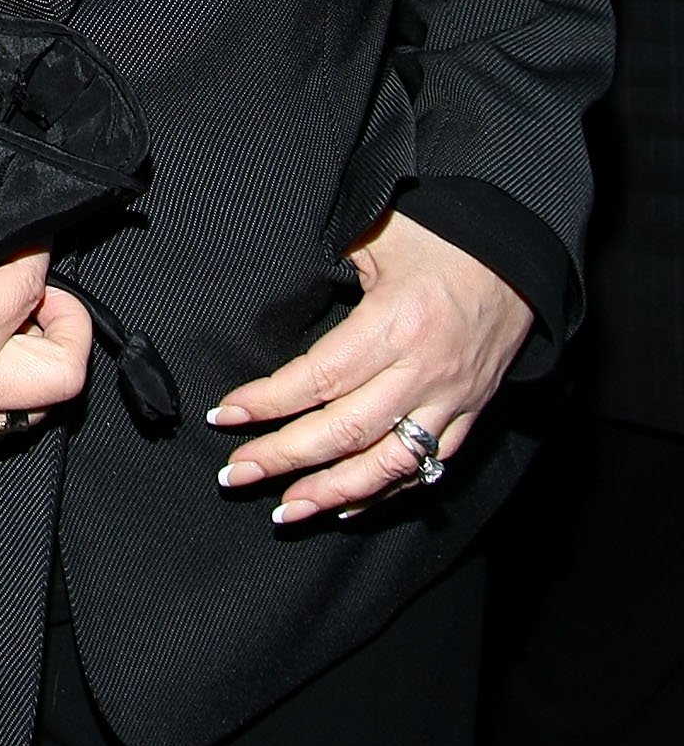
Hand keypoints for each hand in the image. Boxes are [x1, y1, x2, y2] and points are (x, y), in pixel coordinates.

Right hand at [0, 168, 92, 445]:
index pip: (26, 288)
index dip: (33, 249)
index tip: (22, 227)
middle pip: (64, 368)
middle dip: (68, 319)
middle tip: (37, 284)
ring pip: (43, 403)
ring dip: (44, 355)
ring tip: (14, 315)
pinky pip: (7, 421)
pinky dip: (14, 386)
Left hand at [206, 210, 533, 522]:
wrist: (519, 259)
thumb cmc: (442, 238)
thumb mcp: (378, 235)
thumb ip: (327, 263)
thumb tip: (276, 286)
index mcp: (396, 322)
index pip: (320, 378)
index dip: (268, 402)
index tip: (225, 416)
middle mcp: (423, 371)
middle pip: (345, 431)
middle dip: (284, 458)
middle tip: (236, 474)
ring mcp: (450, 400)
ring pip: (386, 464)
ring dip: (331, 492)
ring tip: (285, 510)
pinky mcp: (470, 414)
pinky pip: (427, 467)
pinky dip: (385, 491)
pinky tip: (347, 505)